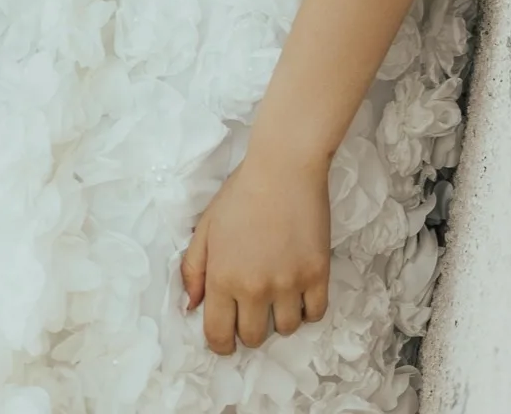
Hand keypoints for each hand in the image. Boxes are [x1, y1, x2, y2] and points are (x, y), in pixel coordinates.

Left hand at [180, 149, 330, 353]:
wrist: (284, 167)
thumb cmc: (241, 193)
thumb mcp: (206, 227)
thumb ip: (193, 269)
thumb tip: (192, 307)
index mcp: (223, 277)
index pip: (219, 335)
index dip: (221, 344)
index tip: (227, 338)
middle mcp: (255, 288)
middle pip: (254, 338)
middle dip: (250, 329)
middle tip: (253, 308)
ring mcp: (289, 283)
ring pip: (287, 329)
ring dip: (280, 318)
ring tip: (278, 294)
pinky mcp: (318, 274)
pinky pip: (315, 314)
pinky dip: (307, 309)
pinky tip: (300, 291)